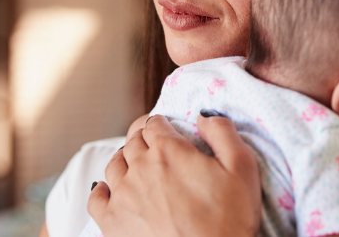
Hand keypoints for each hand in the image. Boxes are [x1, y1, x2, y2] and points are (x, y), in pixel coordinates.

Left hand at [88, 114, 260, 236]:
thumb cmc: (229, 221)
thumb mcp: (242, 168)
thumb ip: (223, 133)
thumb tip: (204, 116)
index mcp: (168, 151)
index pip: (154, 123)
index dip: (161, 123)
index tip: (166, 128)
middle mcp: (140, 168)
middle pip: (133, 141)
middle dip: (144, 138)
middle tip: (153, 144)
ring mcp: (123, 196)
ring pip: (114, 165)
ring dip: (125, 160)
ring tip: (137, 166)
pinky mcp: (112, 222)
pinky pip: (96, 199)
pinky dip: (102, 190)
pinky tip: (112, 192)